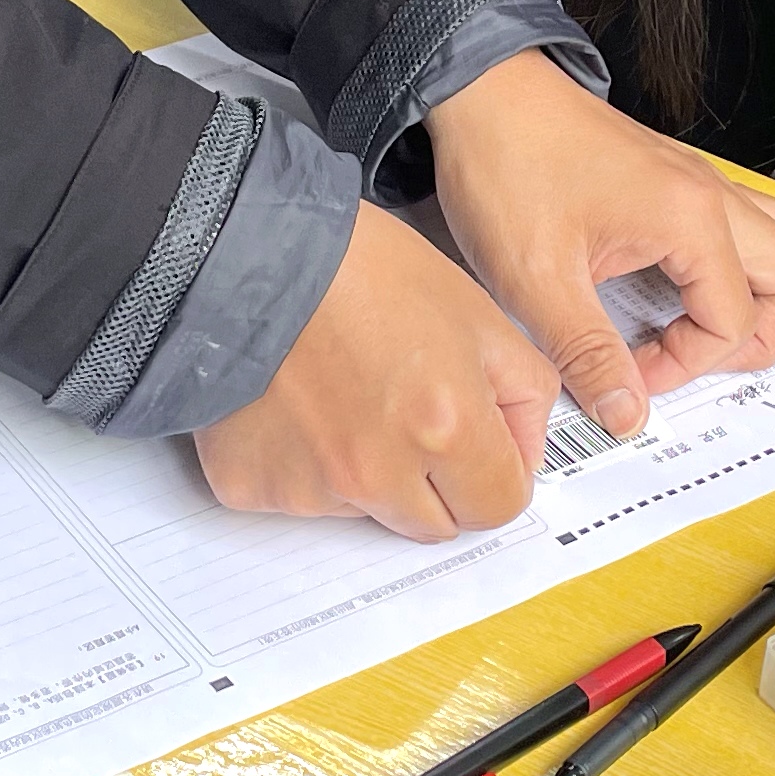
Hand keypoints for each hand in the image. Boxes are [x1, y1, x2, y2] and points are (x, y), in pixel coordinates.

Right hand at [195, 204, 558, 539]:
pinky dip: (305, 465)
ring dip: (369, 473)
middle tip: (408, 409)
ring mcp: (310, 487)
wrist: (249, 250)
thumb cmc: (359, 268)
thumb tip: (524, 457)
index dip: (495, 469)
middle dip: (437, 481)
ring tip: (345, 392)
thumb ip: (525, 396)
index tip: (476, 441)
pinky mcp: (252, 485)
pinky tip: (299, 404)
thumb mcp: (478, 313)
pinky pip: (300, 499)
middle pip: (436, 525)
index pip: (499, 506)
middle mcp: (378, 472)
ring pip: (367, 512)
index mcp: (446, 428)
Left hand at [426, 50, 774, 435]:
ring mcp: (697, 181)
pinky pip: (740, 225)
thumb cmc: (506, 165)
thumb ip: (587, 354)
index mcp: (689, 219)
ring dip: (756, 295)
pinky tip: (665, 287)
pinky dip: (725, 266)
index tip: (629, 373)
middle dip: (758, 336)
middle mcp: (710, 195)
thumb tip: (625, 413)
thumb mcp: (535, 280)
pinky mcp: (674, 177)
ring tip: (693, 327)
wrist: (481, 92)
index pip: (734, 322)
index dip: (686, 365)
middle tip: (693, 359)